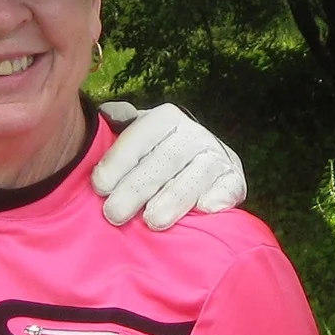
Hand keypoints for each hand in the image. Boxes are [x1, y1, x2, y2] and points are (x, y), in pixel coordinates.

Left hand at [92, 102, 246, 228]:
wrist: (203, 162)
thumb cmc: (157, 153)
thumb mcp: (138, 134)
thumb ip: (119, 125)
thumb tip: (105, 112)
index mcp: (166, 118)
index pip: (140, 136)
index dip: (118, 161)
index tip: (99, 187)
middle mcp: (194, 134)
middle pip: (164, 160)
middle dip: (137, 188)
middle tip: (114, 215)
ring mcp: (218, 156)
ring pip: (195, 176)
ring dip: (174, 199)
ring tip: (152, 222)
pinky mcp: (235, 180)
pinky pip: (227, 188)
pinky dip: (217, 198)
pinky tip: (203, 211)